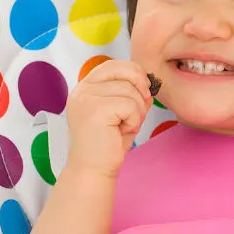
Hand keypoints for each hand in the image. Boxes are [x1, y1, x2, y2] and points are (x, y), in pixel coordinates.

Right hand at [65, 60, 153, 177]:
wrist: (94, 169)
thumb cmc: (108, 142)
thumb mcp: (122, 111)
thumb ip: (132, 93)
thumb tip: (150, 82)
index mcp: (86, 87)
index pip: (114, 64)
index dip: (134, 73)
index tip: (143, 91)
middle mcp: (83, 89)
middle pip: (124, 71)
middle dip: (140, 88)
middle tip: (139, 110)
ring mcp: (87, 98)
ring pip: (131, 90)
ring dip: (138, 110)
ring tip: (126, 126)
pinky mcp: (95, 110)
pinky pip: (130, 105)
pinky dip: (134, 120)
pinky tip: (122, 131)